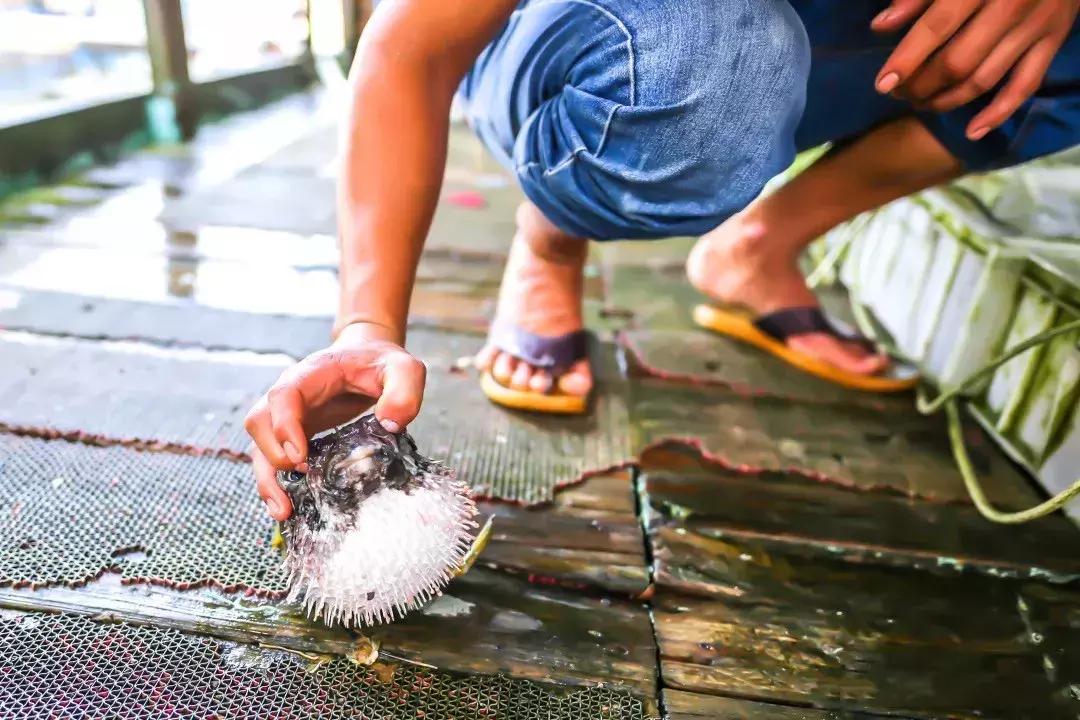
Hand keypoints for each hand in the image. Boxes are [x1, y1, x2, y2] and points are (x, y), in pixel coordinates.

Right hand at [244, 323, 426, 519]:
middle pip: (260, 422)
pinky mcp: (295, 435)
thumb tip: (390, 424)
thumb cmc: (382, 363)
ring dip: (267, 479)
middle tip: (301, 477)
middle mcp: (291, 395)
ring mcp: (289, 417)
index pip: (284, 395)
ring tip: (283, 510)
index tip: (299, 456)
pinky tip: (287, 508)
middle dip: (273, 455)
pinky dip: (276, 484)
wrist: (370, 359)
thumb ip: (404, 390)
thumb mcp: (404, 368)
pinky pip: (274, 459)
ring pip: (260, 446)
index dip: (284, 425)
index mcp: (312, 374)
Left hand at [872, 0, 1078, 138]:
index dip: (907, 58)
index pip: (938, 26)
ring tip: (922, 104)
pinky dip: (999, 113)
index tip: (882, 84)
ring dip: (948, 100)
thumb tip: (882, 25)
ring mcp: (1037, 26)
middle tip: (899, 93)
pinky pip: (1026, 85)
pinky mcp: (1054, 39)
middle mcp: (1013, 6)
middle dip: (922, 85)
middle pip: (958, 62)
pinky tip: (972, 131)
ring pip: (985, 80)